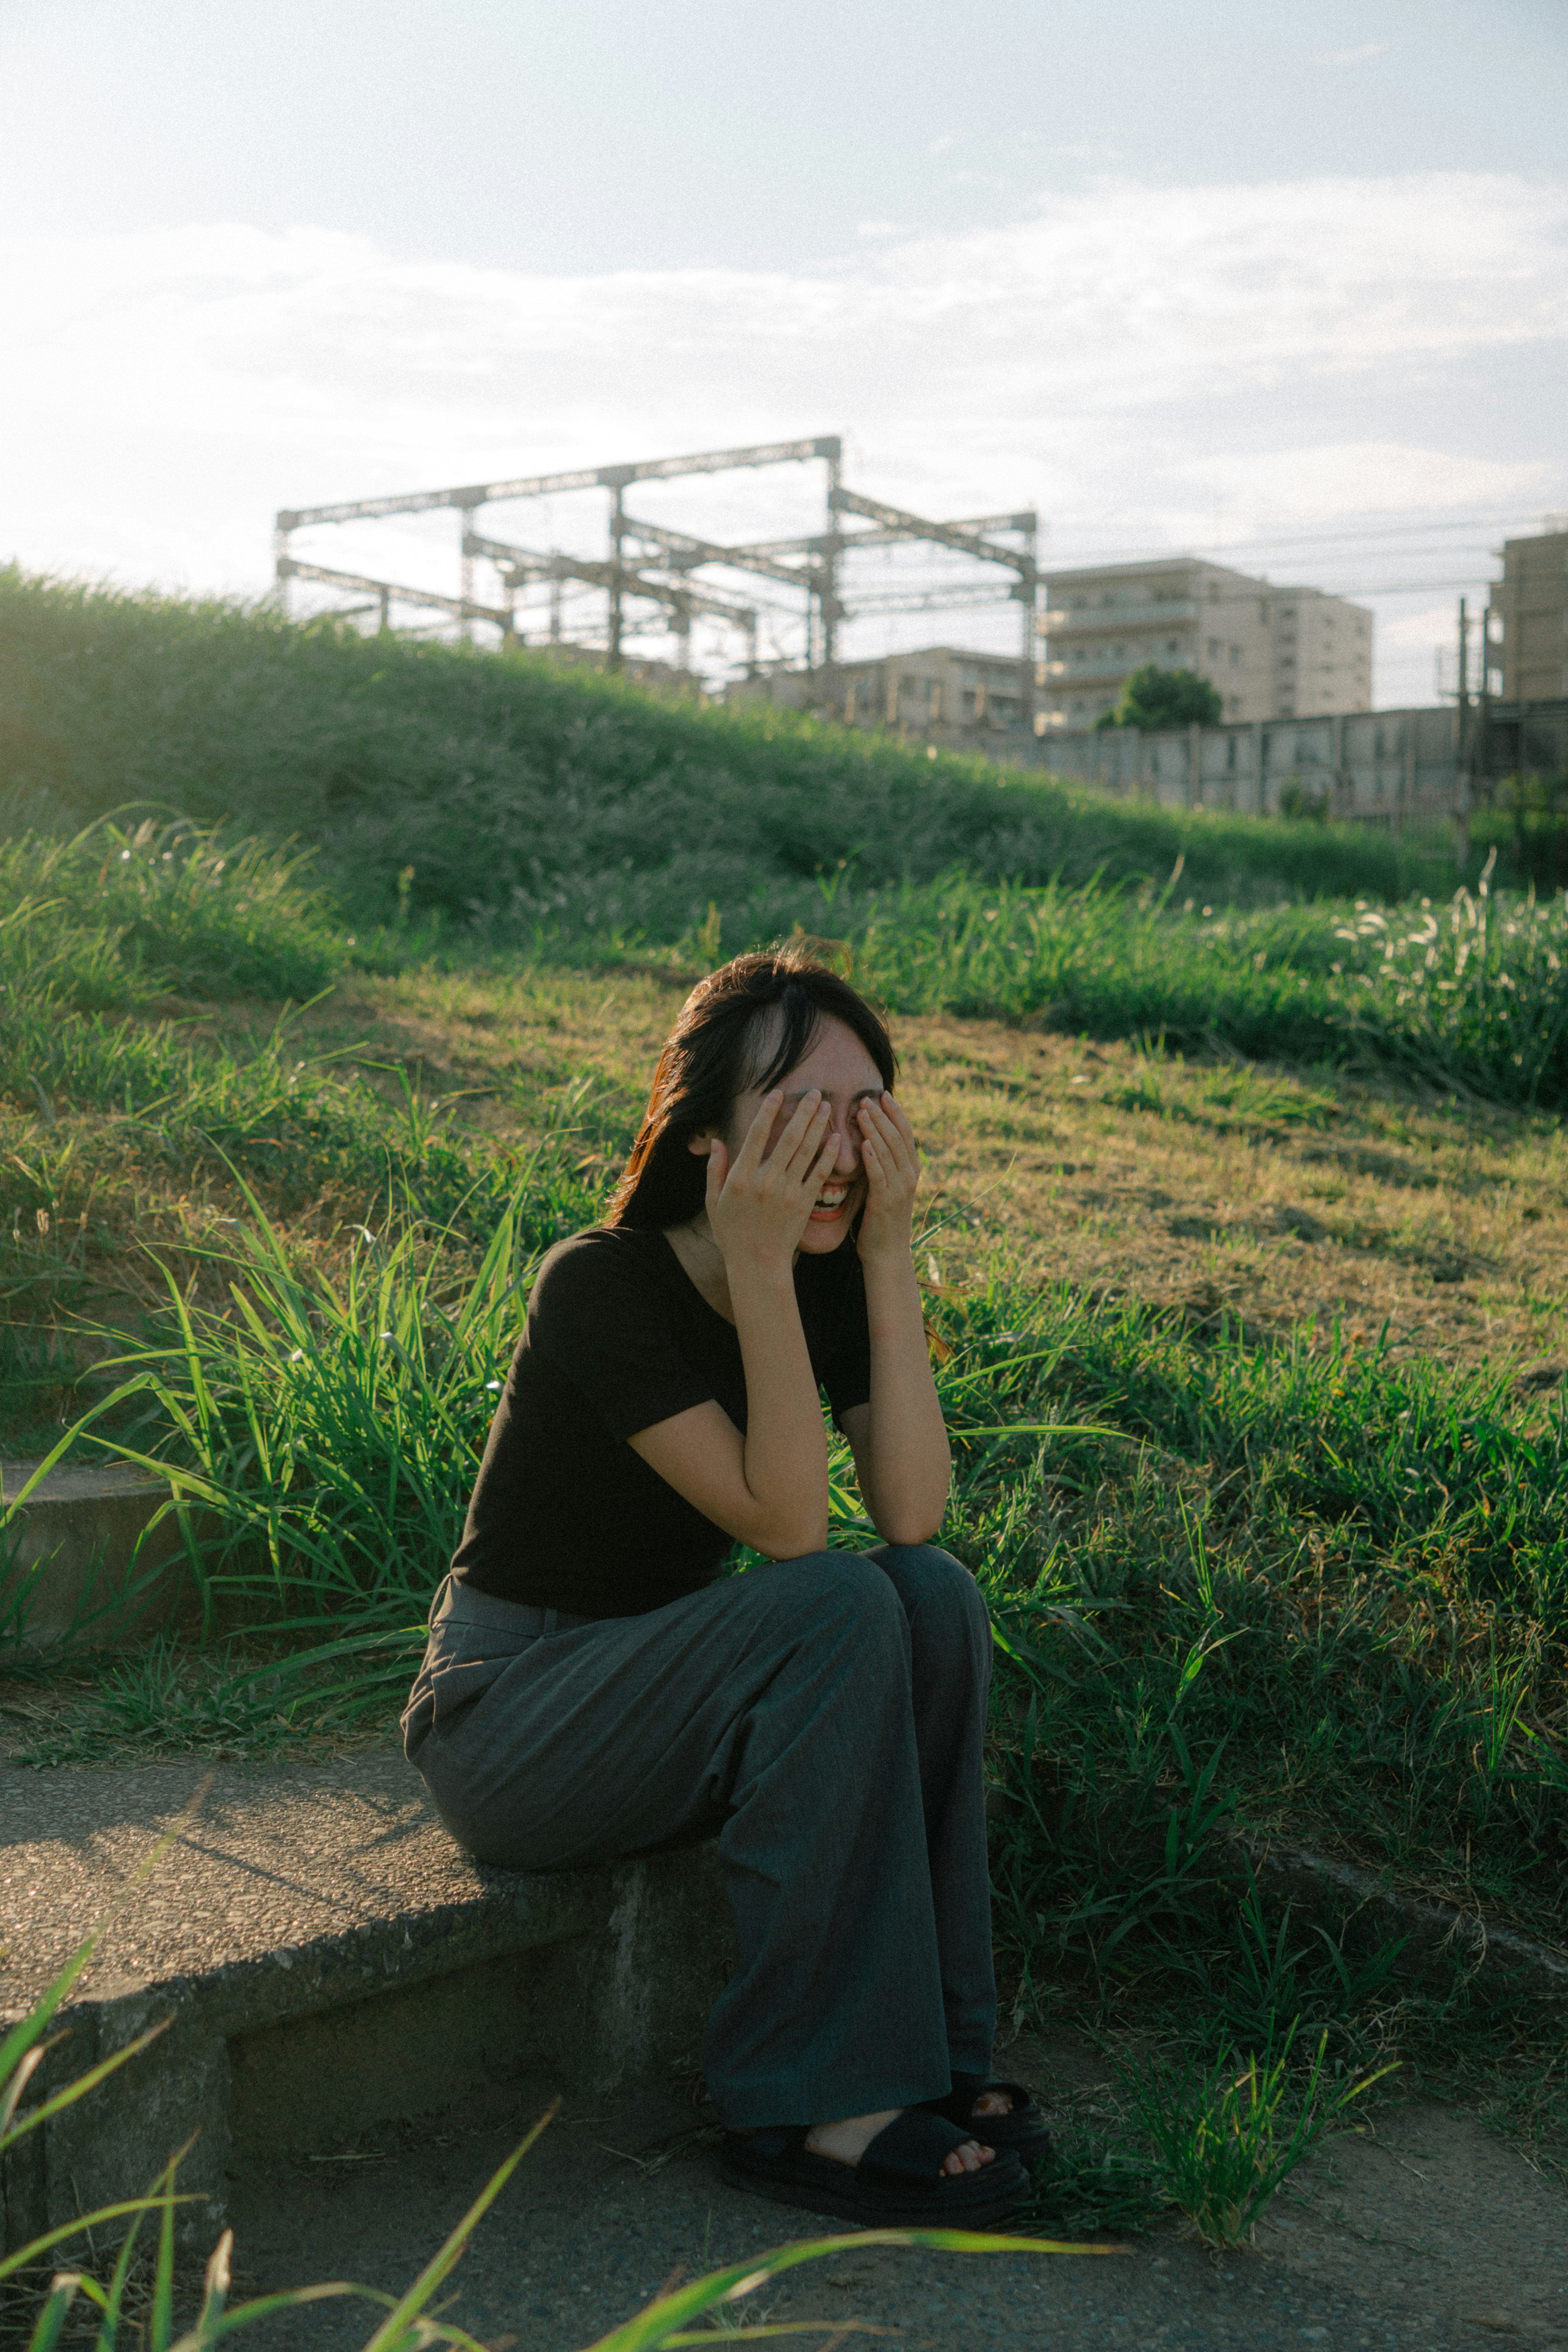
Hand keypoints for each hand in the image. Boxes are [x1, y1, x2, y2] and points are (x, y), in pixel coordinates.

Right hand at [705, 1089, 838, 1275]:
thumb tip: (716, 1141)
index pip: (756, 1136)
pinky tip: (837, 1138)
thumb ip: (714, 1170)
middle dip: (803, 1112)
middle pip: (788, 1138)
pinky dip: (828, 1155)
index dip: (769, 1111)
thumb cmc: (732, 1233)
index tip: (779, 1093)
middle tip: (817, 1092)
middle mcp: (765, 1181)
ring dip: (818, 1126)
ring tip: (828, 1107)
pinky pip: (819, 1174)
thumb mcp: (713, 1202)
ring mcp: (786, 1192)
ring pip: (806, 1151)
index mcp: (740, 1177)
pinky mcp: (804, 1204)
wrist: (757, 1264)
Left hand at [854, 1091, 920, 1264]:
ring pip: (888, 1152)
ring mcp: (900, 1189)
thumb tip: (871, 1139)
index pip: (905, 1133)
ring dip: (874, 1130)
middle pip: (897, 1137)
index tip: (883, 1094)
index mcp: (911, 1170)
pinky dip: (872, 1158)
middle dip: (882, 1116)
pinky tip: (863, 1144)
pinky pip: (879, 1175)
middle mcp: (909, 1176)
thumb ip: (883, 1164)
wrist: (888, 1253)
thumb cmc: (882, 1219)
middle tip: (866, 1098)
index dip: (896, 1112)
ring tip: (860, 1112)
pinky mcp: (885, 1201)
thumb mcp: (887, 1186)